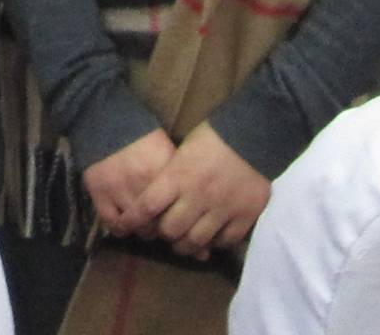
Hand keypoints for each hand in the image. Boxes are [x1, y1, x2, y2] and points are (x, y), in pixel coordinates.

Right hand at [81, 128, 176, 236]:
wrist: (104, 120)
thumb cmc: (140, 135)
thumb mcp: (166, 149)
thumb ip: (177, 175)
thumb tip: (192, 203)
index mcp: (163, 169)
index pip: (178, 208)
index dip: (181, 218)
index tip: (180, 218)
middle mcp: (142, 182)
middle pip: (160, 222)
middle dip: (163, 227)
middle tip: (163, 224)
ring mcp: (119, 190)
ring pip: (139, 227)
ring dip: (144, 229)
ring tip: (146, 225)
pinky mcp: (99, 194)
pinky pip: (113, 224)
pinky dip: (121, 228)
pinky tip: (126, 223)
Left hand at [135, 124, 271, 259]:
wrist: (254, 133)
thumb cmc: (213, 136)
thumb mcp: (183, 149)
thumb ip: (170, 175)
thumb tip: (155, 197)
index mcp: (178, 176)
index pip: (147, 206)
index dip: (133, 219)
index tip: (125, 226)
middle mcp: (198, 196)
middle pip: (171, 230)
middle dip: (164, 234)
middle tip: (166, 232)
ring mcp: (222, 208)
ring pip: (197, 241)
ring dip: (187, 245)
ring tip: (185, 242)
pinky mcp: (244, 216)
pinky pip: (225, 241)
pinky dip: (215, 242)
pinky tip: (212, 237)